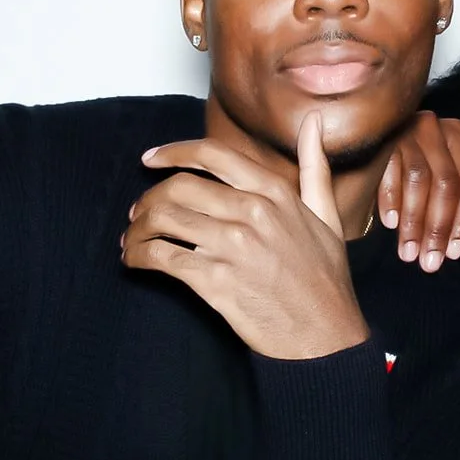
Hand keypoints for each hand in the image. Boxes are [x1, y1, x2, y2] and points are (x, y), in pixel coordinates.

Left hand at [121, 112, 369, 360]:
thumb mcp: (327, 217)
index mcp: (276, 193)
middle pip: (179, 187)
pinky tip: (135, 261)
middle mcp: (252, 212)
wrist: (325, 336)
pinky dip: (139, 256)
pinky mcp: (216, 280)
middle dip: (148, 199)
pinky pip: (162, 257)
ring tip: (132, 239)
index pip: (213, 155)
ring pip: (164, 219)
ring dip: (138, 228)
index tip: (150, 159)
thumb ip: (315, 168)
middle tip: (137, 213)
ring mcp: (233, 246)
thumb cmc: (325, 280)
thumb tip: (313, 123)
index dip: (173, 152)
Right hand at [376, 111, 459, 272]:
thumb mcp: (448, 185)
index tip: (454, 253)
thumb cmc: (415, 172)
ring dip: (414, 223)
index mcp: (458, 137)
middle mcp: (435, 127)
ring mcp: (406, 129)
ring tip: (408, 253)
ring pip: (418, 181)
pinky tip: (391, 224)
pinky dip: (390, 200)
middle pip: (447, 183)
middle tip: (429, 261)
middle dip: (438, 228)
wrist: (368, 148)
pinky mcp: (380, 137)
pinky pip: (388, 172)